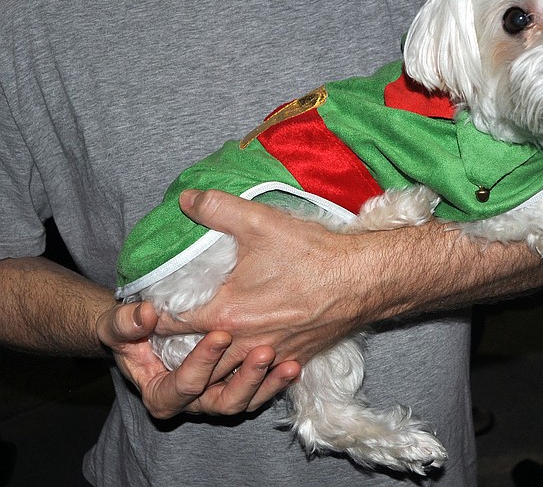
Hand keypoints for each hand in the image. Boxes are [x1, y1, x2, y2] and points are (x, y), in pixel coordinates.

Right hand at [96, 300, 299, 418]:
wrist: (146, 333)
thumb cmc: (131, 330)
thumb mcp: (119, 325)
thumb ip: (125, 323)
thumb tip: (146, 315)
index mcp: (161, 393)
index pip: (184, 386)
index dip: (202, 364)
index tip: (221, 335)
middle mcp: (192, 401)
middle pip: (222, 402)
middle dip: (245, 379)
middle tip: (264, 352)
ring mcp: (217, 395)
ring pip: (245, 401)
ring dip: (267, 383)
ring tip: (287, 364)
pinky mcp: (237, 385)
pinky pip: (260, 391)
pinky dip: (277, 380)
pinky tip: (296, 362)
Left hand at [154, 189, 370, 373]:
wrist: (364, 280)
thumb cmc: (313, 255)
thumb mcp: (260, 222)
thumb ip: (217, 208)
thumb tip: (187, 199)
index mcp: (226, 313)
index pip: (168, 324)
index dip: (150, 316)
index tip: (144, 308)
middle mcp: (244, 343)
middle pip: (192, 360)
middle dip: (175, 349)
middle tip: (162, 334)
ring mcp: (271, 356)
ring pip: (225, 376)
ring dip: (209, 364)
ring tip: (198, 348)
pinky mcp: (294, 359)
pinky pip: (259, 376)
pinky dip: (244, 369)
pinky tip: (243, 352)